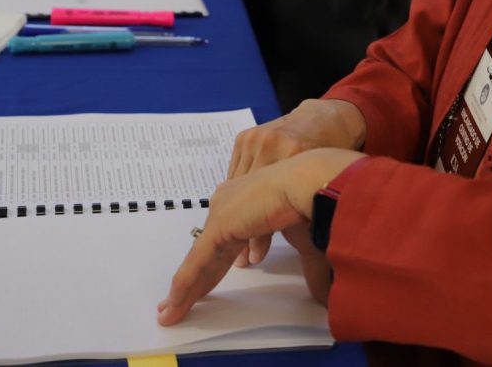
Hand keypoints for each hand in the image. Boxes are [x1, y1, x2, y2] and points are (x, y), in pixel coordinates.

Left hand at [157, 148, 364, 325]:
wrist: (311, 179)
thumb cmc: (314, 198)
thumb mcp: (304, 238)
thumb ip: (306, 265)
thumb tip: (320, 292)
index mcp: (246, 198)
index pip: (223, 238)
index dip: (214, 263)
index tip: (205, 283)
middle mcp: (228, 202)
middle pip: (207, 251)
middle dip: (193, 280)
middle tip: (176, 302)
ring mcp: (222, 212)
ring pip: (198, 260)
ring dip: (185, 290)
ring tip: (171, 312)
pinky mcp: (220, 226)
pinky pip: (197, 264)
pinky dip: (186, 287)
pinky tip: (175, 304)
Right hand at [226, 98, 366, 266]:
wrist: (326, 119)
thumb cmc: (333, 154)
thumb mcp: (327, 186)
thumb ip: (312, 216)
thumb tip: (308, 261)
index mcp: (295, 154)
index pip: (267, 204)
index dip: (257, 237)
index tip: (252, 259)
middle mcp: (271, 145)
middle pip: (247, 198)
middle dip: (242, 233)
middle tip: (242, 259)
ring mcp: (256, 140)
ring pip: (236, 188)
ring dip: (233, 217)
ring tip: (236, 244)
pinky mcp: (246, 138)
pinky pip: (234, 174)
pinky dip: (235, 195)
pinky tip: (237, 215)